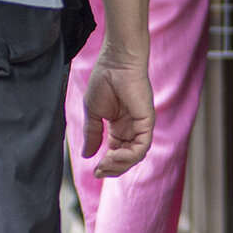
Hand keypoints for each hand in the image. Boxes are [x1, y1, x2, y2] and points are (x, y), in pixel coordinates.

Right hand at [81, 52, 154, 177]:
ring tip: (104, 164)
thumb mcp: (93, 113)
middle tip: (98, 171)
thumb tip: (86, 156)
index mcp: (119, 127)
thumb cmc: (104, 80)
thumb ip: (91, 134)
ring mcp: (140, 127)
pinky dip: (127, 156)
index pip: (116, 153)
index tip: (94, 170)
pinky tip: (112, 155)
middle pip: (126, 160)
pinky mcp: (146, 123)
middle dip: (112, 169)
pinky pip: (140, 148)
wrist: (115, 61)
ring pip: (134, 158)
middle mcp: (131, 129)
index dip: (106, 165)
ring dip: (118, 165)